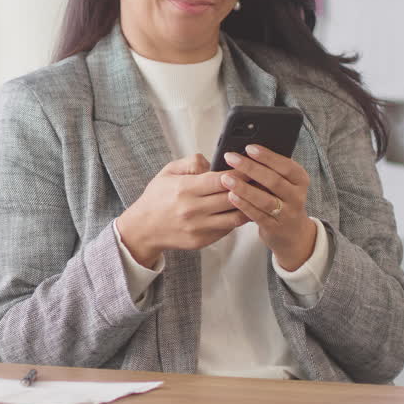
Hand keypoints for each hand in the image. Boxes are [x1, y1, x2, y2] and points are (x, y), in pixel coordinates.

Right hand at [116, 154, 245, 266]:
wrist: (143, 228)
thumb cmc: (156, 198)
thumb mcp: (168, 171)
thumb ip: (191, 163)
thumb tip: (213, 163)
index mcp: (185, 189)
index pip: (221, 180)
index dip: (239, 173)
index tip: (250, 167)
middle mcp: (193, 209)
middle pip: (232, 198)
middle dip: (249, 188)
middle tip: (260, 181)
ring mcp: (198, 227)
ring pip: (235, 217)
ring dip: (247, 207)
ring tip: (256, 197)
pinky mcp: (202, 240)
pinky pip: (227, 229)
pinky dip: (235, 220)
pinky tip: (241, 211)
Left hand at [220, 145, 314, 270]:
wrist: (293, 232)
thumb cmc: (283, 199)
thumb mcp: (286, 183)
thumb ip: (272, 169)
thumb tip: (247, 152)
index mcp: (300, 180)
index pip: (286, 165)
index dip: (267, 156)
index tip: (249, 147)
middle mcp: (296, 196)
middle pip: (273, 181)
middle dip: (250, 168)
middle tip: (231, 158)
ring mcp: (287, 214)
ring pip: (265, 200)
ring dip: (244, 188)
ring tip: (226, 178)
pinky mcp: (274, 227)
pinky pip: (257, 215)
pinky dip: (244, 205)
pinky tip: (231, 196)